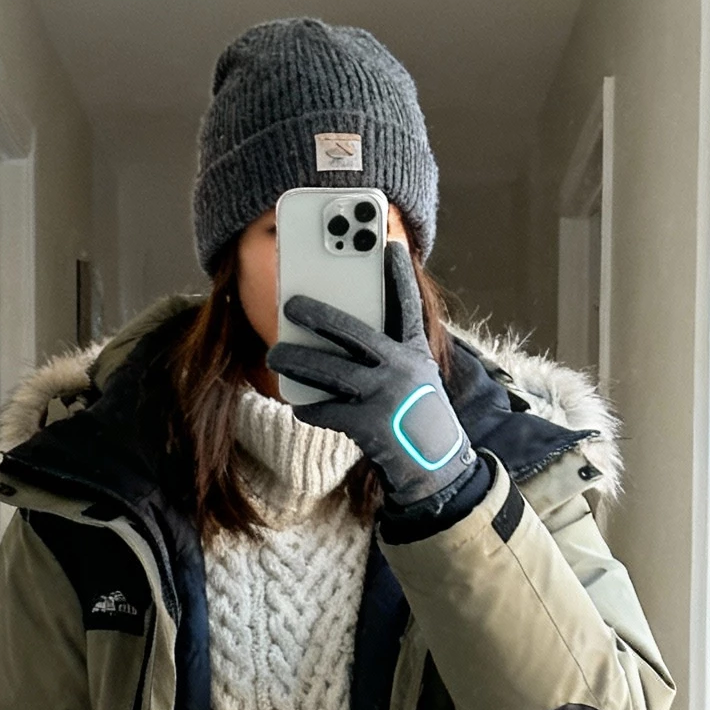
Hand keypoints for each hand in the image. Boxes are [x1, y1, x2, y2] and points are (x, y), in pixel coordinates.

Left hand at [268, 243, 478, 507]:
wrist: (434, 465)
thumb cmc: (416, 413)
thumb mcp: (415, 375)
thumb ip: (389, 350)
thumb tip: (341, 330)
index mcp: (414, 350)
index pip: (406, 305)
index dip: (400, 275)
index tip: (390, 244)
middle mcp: (401, 367)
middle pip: (353, 333)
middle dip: (320, 315)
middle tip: (291, 303)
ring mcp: (384, 396)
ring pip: (332, 371)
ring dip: (298, 361)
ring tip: (275, 355)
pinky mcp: (370, 425)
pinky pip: (329, 411)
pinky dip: (310, 408)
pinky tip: (298, 405)